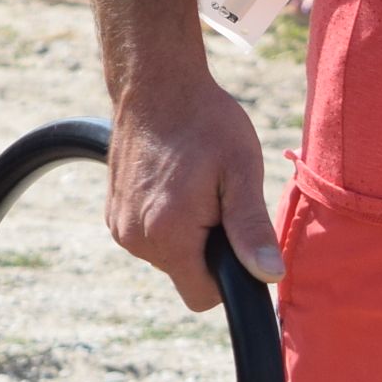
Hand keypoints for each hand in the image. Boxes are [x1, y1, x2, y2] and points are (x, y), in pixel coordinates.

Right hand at [103, 71, 285, 310]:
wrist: (155, 84)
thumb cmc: (205, 123)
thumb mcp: (241, 171)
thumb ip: (251, 229)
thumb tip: (268, 275)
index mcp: (167, 233)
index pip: (203, 297)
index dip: (228, 275)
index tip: (235, 235)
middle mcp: (134, 237)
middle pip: (185, 276)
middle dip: (207, 250)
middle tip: (216, 199)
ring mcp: (118, 224)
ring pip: (168, 258)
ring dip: (187, 235)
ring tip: (195, 187)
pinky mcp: (112, 212)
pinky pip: (149, 238)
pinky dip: (166, 222)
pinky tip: (173, 184)